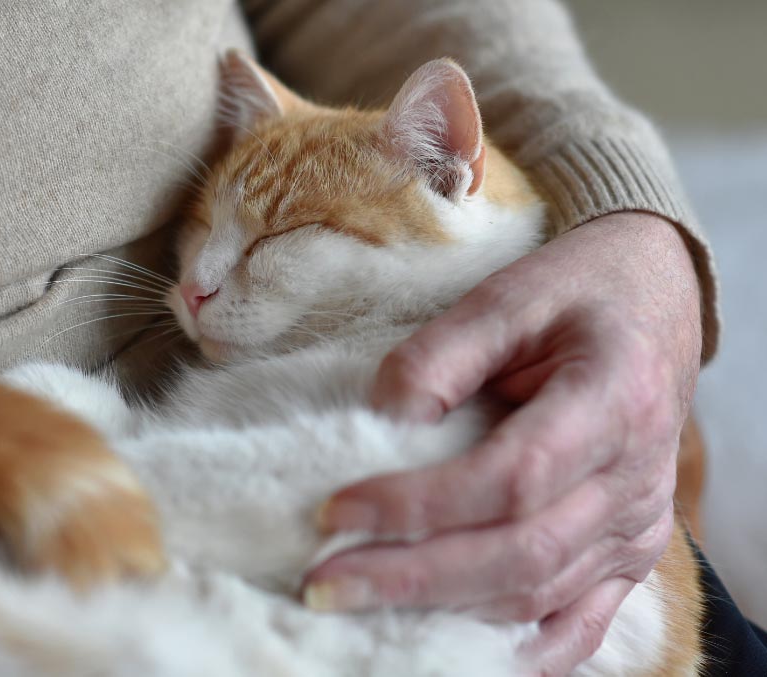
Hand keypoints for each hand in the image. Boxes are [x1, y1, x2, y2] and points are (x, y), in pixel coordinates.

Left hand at [306, 212, 701, 675]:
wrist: (653, 303)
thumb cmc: (575, 294)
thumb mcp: (503, 299)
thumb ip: (438, 358)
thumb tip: (379, 423)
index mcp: (612, 398)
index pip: (511, 477)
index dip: (420, 504)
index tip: (336, 510)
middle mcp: (636, 476)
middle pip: (521, 551)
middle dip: (412, 575)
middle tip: (324, 582)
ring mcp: (638, 524)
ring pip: (540, 592)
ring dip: (446, 608)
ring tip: (362, 600)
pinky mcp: (630, 551)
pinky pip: (580, 621)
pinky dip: (522, 649)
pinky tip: (459, 651)